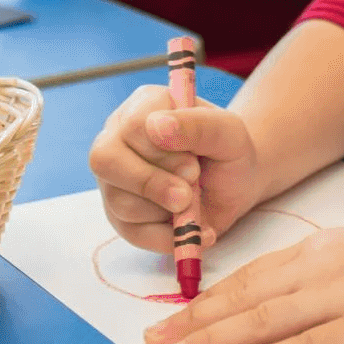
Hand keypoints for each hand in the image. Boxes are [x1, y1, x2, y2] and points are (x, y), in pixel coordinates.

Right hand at [88, 88, 262, 252]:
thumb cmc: (229, 151)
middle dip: (152, 183)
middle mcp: (119, 137)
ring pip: (118, 200)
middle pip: (106, 160)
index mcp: (145, 106)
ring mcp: (115, 177)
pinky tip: (194, 228)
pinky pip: (129, 231)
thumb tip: (156, 126)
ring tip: (194, 203)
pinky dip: (165, 236)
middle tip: (188, 194)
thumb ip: (198, 125)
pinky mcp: (119, 213)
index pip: (132, 126)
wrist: (237, 184)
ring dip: (163, 210)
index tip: (194, 166)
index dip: (161, 153)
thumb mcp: (229, 133)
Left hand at [143, 225, 343, 343]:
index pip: (247, 277)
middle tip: (151, 342)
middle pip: (244, 300)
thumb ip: (315, 271)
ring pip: (264, 323)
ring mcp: (342, 300)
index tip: (167, 317)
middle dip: (192, 322)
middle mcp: (321, 271)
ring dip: (214, 342)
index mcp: (317, 251)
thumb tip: (271, 297)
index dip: (203, 300)